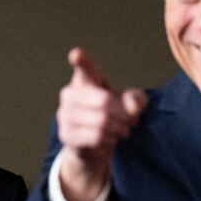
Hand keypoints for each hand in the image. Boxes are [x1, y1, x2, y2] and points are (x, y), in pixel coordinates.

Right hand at [56, 48, 146, 200]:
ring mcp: (64, 114)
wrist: (94, 146)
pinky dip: (110, 140)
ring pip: (101, 121)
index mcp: (85, 79)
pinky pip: (95, 136)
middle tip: (132, 120)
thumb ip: (136, 100)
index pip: (83, 68)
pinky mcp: (66, 134)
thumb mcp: (130, 105)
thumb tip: (132, 107)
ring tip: (123, 130)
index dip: (80, 60)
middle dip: (124, 114)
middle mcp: (69, 94)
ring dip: (119, 128)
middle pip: (104, 101)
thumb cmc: (112, 116)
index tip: (77, 54)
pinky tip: (110, 139)